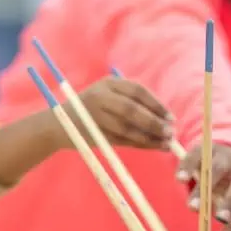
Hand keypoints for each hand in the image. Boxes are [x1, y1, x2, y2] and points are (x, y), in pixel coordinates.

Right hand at [57, 77, 173, 149]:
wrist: (59, 124)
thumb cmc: (94, 111)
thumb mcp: (111, 99)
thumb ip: (135, 105)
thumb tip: (167, 120)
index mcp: (109, 83)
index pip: (138, 91)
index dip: (156, 104)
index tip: (171, 117)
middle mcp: (101, 96)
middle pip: (132, 109)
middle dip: (154, 122)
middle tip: (170, 133)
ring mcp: (95, 115)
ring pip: (127, 128)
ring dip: (149, 138)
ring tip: (166, 144)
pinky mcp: (93, 133)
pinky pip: (122, 140)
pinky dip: (141, 145)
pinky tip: (154, 147)